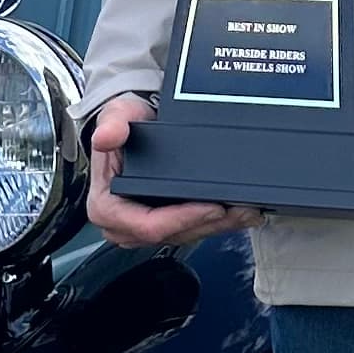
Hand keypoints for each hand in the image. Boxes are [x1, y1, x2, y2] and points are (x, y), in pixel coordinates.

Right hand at [85, 92, 260, 248]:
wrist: (132, 124)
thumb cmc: (123, 124)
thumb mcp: (117, 116)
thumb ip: (113, 125)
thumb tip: (106, 137)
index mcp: (107, 207)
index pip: (148, 226)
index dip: (182, 219)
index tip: (212, 207)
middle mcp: (124, 225)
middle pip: (173, 234)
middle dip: (210, 224)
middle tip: (241, 209)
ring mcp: (145, 228)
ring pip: (187, 236)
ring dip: (220, 226)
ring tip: (247, 211)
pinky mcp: (164, 225)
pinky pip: (192, 230)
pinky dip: (218, 223)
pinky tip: (239, 214)